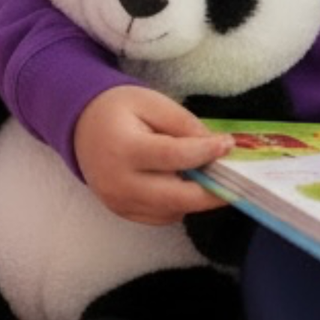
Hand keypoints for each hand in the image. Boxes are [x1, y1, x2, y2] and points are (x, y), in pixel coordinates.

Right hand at [73, 84, 234, 223]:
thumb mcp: (152, 102)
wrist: (81, 126)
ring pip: (171, 211)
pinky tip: (187, 184)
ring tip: (211, 176)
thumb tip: (215, 146)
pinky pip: (160, 216)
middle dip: (212, 193)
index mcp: (124, 149)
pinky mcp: (122, 212)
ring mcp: (118, 202)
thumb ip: (184, 123)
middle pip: (175, 197)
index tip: (228, 145)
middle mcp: (119, 183)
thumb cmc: (119, 109)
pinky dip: (179, 204)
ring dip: (196, 198)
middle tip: (238, 181)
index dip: (205, 153)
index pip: (173, 157)